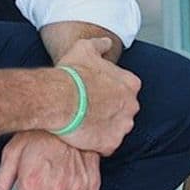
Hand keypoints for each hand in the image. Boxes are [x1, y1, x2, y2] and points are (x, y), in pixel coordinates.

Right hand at [52, 37, 139, 156]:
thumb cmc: (71, 73)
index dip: (109, 92)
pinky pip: (107, 146)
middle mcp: (132, 105)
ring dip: (104, 127)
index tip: (95, 93)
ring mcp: (123, 126)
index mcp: (130, 84)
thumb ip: (100, 44)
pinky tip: (84, 136)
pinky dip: (97, 143)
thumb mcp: (85, 48)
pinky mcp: (111, 144)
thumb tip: (107, 42)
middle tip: (89, 109)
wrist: (57, 98)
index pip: (126, 89)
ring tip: (85, 123)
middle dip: (109, 111)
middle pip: (123, 110)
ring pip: (117, 129)